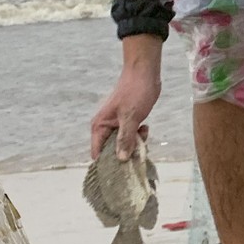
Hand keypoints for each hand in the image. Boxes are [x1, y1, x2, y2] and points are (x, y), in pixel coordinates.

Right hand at [90, 35, 161, 159]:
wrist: (145, 73)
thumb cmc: (135, 92)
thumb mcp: (131, 117)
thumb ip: (125, 139)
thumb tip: (121, 159)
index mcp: (99, 127)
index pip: (97, 153)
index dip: (108, 163)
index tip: (121, 170)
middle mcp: (106, 128)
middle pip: (112, 152)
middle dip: (125, 153)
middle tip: (138, 150)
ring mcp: (118, 125)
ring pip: (124, 144)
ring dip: (135, 143)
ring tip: (143, 132)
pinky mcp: (129, 123)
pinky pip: (132, 137)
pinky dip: (139, 136)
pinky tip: (145, 127)